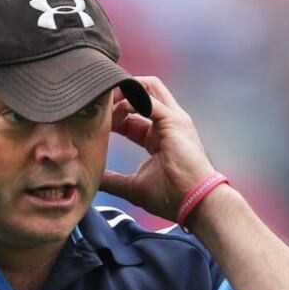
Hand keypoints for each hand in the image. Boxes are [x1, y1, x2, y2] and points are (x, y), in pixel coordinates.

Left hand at [100, 77, 215, 221]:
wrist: (195, 203)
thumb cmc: (171, 196)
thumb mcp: (133, 187)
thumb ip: (113, 181)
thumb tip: (93, 180)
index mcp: (158, 135)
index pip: (133, 113)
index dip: (112, 113)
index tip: (95, 121)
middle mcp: (167, 122)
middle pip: (142, 92)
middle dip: (118, 94)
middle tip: (96, 105)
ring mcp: (173, 118)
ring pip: (148, 87)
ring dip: (124, 90)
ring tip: (105, 104)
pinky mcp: (174, 121)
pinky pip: (150, 99)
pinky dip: (131, 99)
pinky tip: (116, 112)